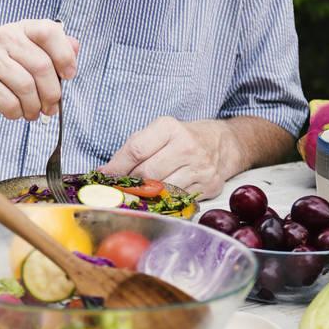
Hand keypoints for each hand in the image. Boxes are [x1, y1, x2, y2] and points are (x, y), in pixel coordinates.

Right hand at [0, 19, 78, 123]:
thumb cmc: (2, 76)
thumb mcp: (28, 59)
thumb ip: (53, 51)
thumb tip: (75, 46)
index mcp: (18, 30)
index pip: (48, 31)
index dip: (64, 55)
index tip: (68, 75)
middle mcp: (2, 39)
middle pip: (41, 65)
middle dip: (52, 92)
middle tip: (51, 106)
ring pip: (26, 87)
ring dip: (34, 107)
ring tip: (32, 111)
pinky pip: (10, 103)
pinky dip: (17, 113)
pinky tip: (14, 111)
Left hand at [99, 118, 235, 198]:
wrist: (223, 144)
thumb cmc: (182, 137)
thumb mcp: (158, 132)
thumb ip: (133, 149)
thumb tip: (106, 171)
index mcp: (170, 128)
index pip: (136, 150)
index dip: (117, 166)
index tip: (105, 176)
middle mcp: (187, 146)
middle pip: (147, 173)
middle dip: (129, 183)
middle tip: (119, 188)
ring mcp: (200, 168)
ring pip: (162, 189)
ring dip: (145, 195)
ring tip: (136, 194)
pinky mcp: (209, 185)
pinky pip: (178, 199)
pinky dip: (164, 201)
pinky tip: (157, 198)